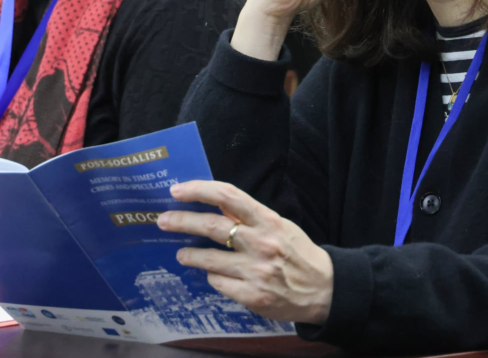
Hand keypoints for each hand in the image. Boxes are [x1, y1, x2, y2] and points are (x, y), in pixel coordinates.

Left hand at [157, 180, 333, 325]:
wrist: (324, 289)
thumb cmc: (297, 252)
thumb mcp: (278, 225)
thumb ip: (248, 216)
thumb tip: (213, 203)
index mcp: (267, 220)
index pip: (227, 195)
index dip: (198, 190)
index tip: (177, 190)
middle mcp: (260, 242)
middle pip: (211, 226)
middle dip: (181, 222)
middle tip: (163, 221)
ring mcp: (255, 271)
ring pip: (208, 260)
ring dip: (189, 255)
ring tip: (182, 254)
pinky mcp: (252, 296)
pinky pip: (219, 283)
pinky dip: (213, 277)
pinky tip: (215, 275)